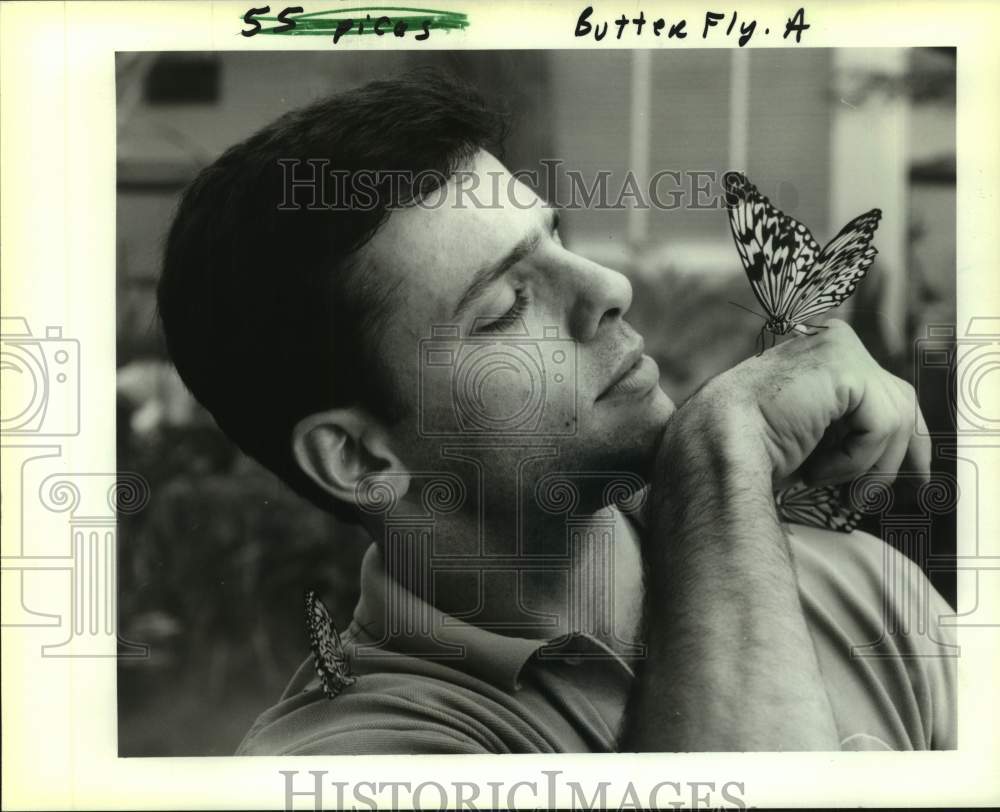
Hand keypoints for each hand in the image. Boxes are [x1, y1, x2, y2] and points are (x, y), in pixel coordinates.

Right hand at [669, 320, 929, 488]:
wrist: (713, 447)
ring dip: (868, 465)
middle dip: (909, 451)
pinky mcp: (843, 365)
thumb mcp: (814, 438)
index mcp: (818, 354)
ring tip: (825, 483)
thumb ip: (850, 430)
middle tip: (902, 492)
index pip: (882, 390)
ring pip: (896, 415)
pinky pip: (882, 423)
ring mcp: (837, 347)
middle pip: (899, 399)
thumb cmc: (748, 451)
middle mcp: (831, 341)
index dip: (908, 435)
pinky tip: (816, 468)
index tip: (922, 476)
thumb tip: (906, 457)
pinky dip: (855, 459)